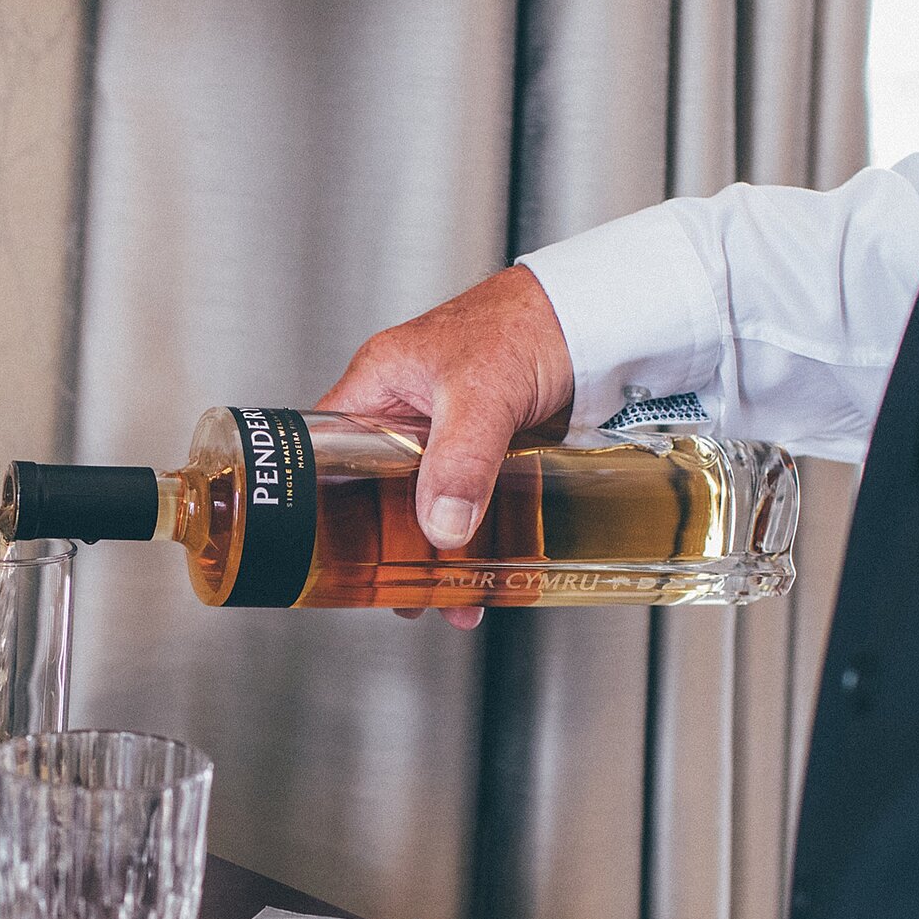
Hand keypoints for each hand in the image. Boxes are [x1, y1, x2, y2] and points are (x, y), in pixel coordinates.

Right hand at [312, 265, 574, 629]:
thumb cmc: (526, 322)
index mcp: (378, 386)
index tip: (329, 550)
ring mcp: (447, 435)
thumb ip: (459, 461)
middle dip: (386, 548)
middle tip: (395, 593)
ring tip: (450, 599)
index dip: (321, 501)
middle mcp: (405, 413)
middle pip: (375, 492)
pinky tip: (486, 572)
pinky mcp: (487, 451)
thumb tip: (440, 526)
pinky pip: (467, 502)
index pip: (324, 451)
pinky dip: (474, 539)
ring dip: (436, 554)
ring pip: (424, 505)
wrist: (596, 318)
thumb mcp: (482, 395)